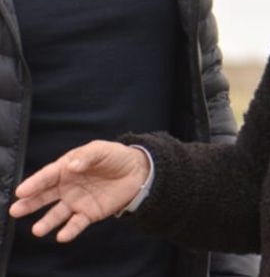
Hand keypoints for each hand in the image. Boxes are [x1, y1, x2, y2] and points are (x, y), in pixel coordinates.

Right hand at [9, 141, 149, 242]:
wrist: (137, 171)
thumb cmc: (115, 157)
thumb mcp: (101, 150)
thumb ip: (87, 156)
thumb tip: (72, 166)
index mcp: (66, 168)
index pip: (46, 176)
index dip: (34, 183)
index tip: (21, 191)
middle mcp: (66, 187)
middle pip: (44, 196)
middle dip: (29, 203)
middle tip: (16, 210)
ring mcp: (76, 201)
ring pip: (57, 213)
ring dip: (47, 222)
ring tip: (37, 230)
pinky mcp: (88, 213)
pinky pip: (77, 223)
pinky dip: (69, 230)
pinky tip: (62, 236)